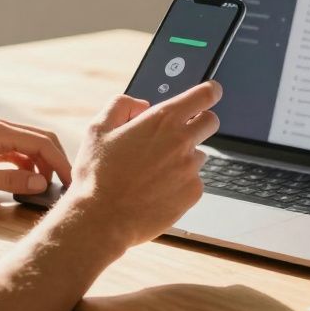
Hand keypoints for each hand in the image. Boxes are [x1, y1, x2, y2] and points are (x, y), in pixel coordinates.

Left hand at [0, 118, 72, 201]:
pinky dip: (29, 167)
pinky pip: (18, 153)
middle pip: (41, 140)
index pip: (42, 143)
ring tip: (51, 188)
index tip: (71, 183)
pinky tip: (30, 184)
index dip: (60, 163)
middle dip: (57, 161)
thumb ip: (10, 181)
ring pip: (31, 147)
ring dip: (44, 165)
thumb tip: (42, 183)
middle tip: (68, 186)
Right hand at [61, 80, 221, 248]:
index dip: (210, 91)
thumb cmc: (97, 175)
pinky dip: (180, 182)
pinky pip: (194, 181)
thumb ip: (121, 105)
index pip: (203, 95)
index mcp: (161, 120)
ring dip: (184, 156)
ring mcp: (190, 169)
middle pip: (211, 121)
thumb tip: (141, 105)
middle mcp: (182, 141)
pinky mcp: (193, 193)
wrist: (102, 219)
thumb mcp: (97, 128)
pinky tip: (157, 189)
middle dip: (200, 121)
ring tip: (154, 171)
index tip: (212, 91)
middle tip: (179, 132)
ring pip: (199, 154)